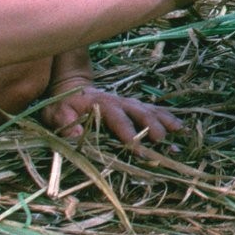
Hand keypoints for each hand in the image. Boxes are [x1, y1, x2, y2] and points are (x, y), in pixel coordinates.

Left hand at [42, 76, 183, 150]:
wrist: (71, 88)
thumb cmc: (62, 105)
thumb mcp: (55, 113)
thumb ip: (64, 121)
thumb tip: (77, 131)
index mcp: (101, 104)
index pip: (116, 118)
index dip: (126, 132)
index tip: (135, 147)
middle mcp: (119, 101)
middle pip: (139, 112)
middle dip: (151, 125)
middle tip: (160, 140)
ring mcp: (128, 102)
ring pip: (150, 109)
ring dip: (163, 120)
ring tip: (177, 132)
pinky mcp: (133, 106)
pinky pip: (153, 109)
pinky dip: (167, 117)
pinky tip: (179, 126)